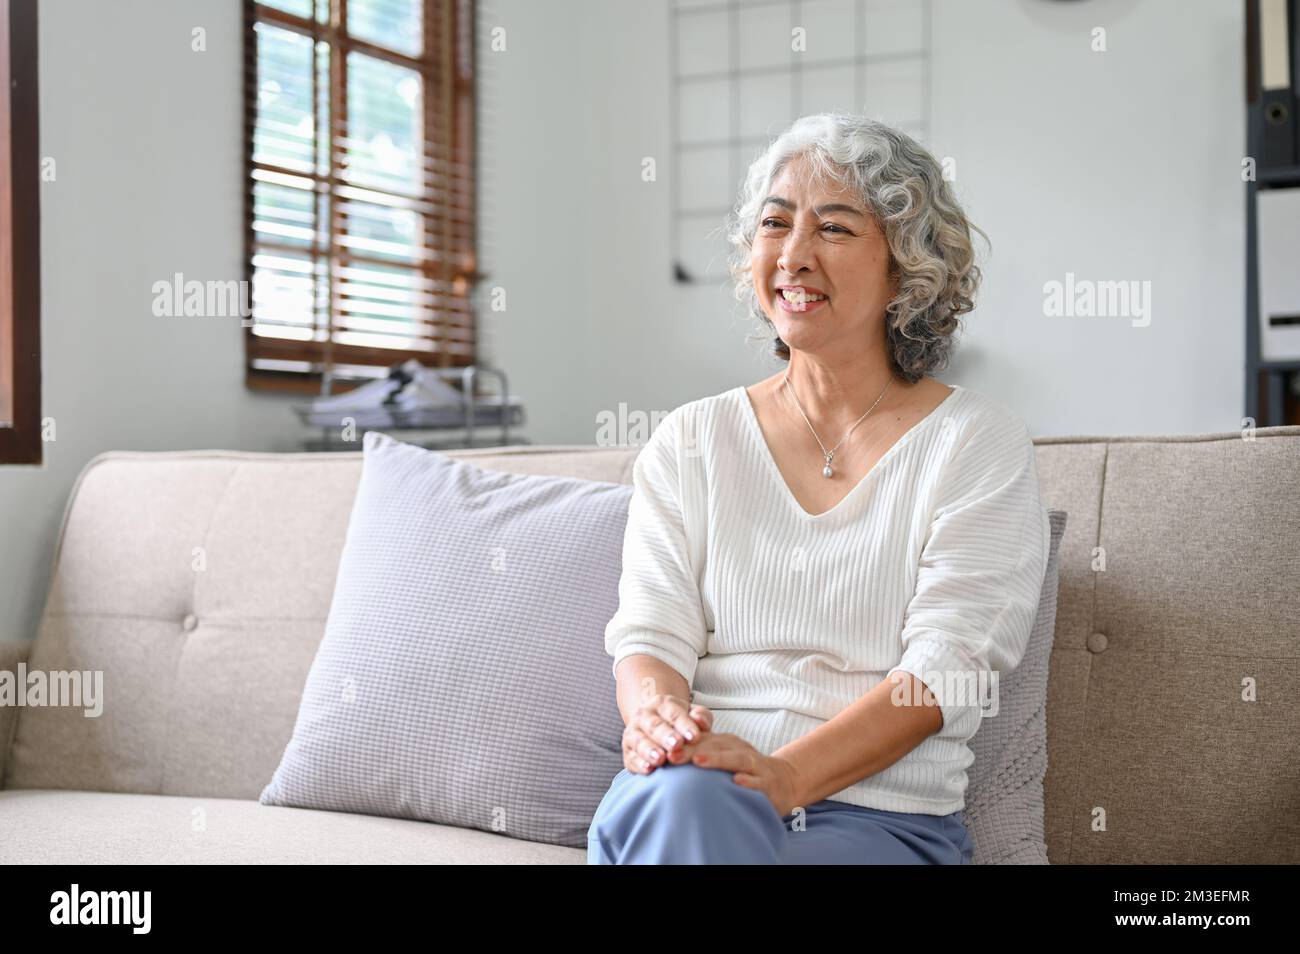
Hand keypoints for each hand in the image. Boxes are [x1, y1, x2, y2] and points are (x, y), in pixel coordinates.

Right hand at [622, 695, 713, 774]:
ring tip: (660, 759)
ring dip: (649, 750)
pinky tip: (648, 769)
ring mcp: (633, 732)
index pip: (674, 713)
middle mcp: (644, 715)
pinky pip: (631, 757)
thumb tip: (701, 722)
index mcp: (662, 704)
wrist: (655, 725)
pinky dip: (639, 764)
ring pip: (639, 741)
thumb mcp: (692, 715)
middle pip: (654, 726)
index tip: (695, 737)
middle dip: (665, 736)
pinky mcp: (627, 751)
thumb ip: (700, 717)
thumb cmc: (679, 723)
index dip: (685, 725)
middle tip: (677, 745)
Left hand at [676, 732, 803, 817]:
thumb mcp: (725, 758)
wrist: (785, 780)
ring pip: (736, 759)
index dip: (682, 743)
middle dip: (692, 750)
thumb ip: (701, 755)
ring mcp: (756, 765)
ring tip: (697, 761)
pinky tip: (736, 782)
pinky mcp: (769, 782)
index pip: (701, 740)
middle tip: (671, 755)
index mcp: (726, 743)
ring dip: (717, 759)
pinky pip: (759, 781)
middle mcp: (740, 750)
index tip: (662, 749)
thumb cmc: (745, 770)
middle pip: (714, 746)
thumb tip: (666, 758)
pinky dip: (748, 781)